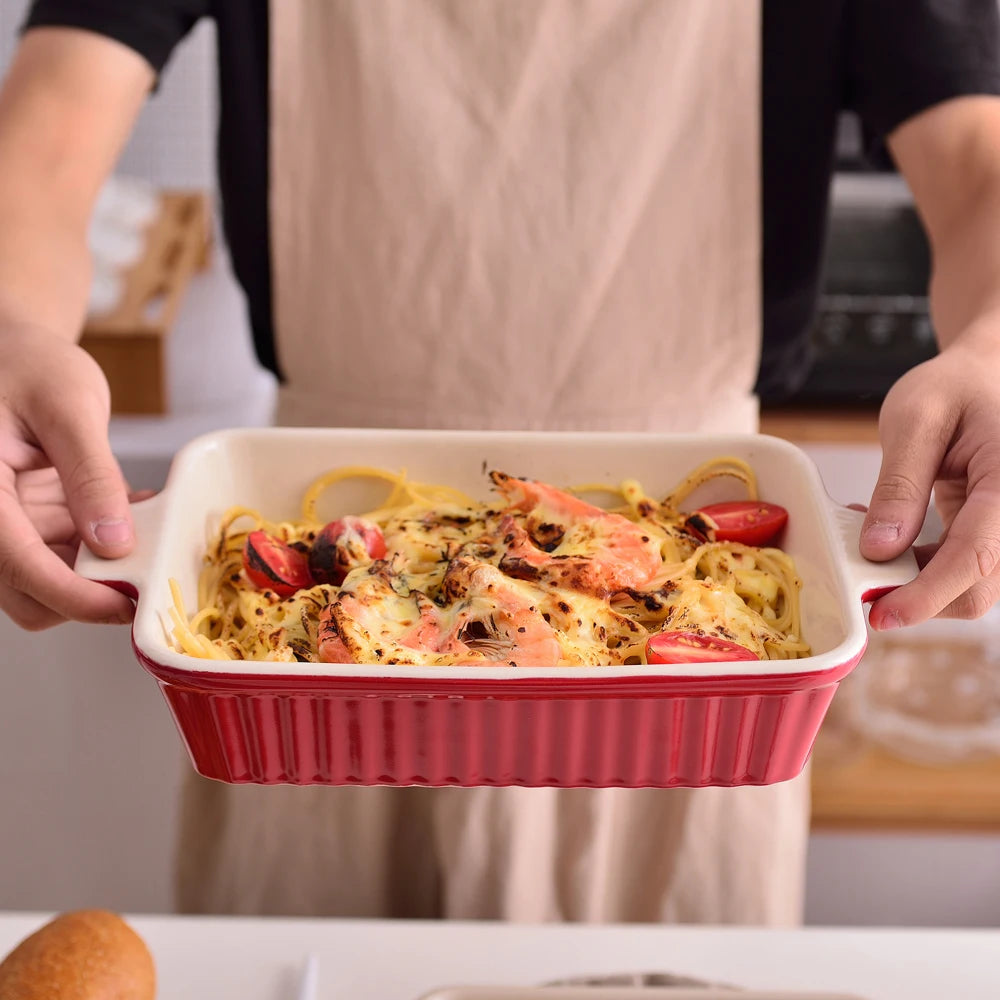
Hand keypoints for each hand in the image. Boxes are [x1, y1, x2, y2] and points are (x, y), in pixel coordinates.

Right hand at [0, 320, 135, 628]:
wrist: (15, 353)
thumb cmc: (30, 366)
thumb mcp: (68, 408)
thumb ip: (91, 475)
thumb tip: (114, 541)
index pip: (15, 563)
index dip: (72, 594)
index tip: (123, 604)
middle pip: (25, 593)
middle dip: (87, 597)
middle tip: (146, 578)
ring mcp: (7, 524)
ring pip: (50, 583)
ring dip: (102, 573)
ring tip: (146, 532)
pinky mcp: (30, 524)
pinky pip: (68, 556)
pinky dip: (105, 549)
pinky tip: (132, 514)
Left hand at [860, 330, 999, 628]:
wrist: (984, 377)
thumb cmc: (955, 387)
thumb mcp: (915, 419)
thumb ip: (899, 485)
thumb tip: (880, 549)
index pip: (976, 555)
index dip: (927, 594)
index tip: (883, 613)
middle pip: (977, 587)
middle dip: (916, 597)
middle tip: (858, 581)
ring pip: (968, 587)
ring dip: (914, 582)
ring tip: (867, 539)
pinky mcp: (992, 536)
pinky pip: (959, 569)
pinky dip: (920, 568)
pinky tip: (887, 538)